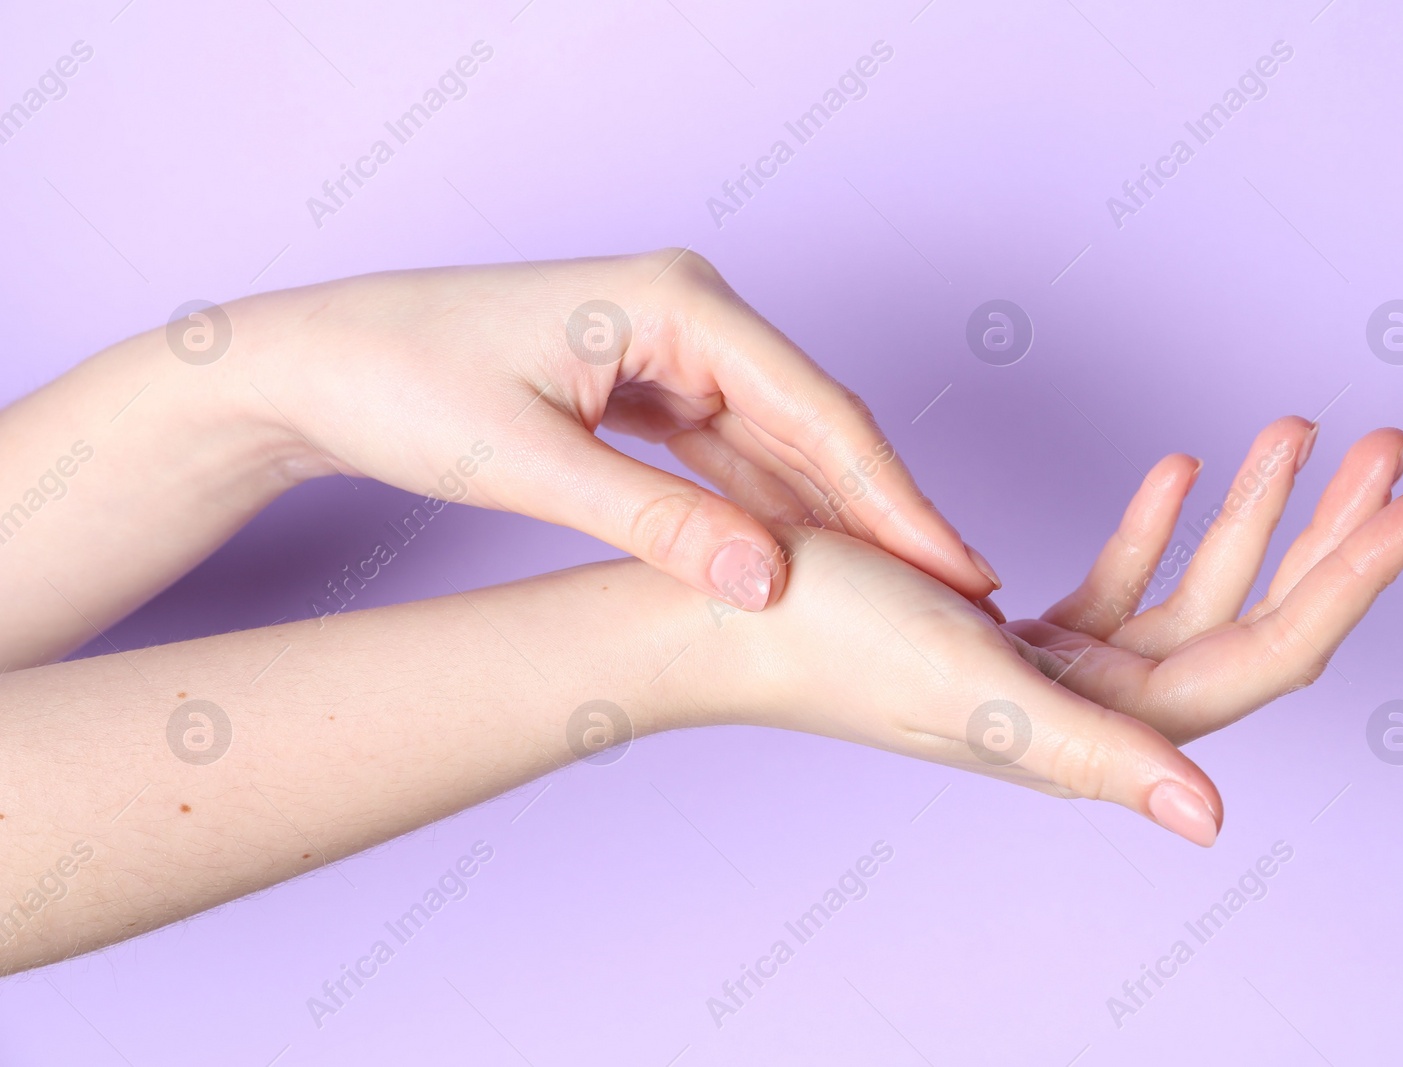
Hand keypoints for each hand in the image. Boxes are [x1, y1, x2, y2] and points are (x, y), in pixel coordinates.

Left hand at [232, 251, 996, 609]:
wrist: (316, 363)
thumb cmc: (403, 385)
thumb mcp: (533, 465)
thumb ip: (658, 526)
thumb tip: (767, 585)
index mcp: (678, 301)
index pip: (819, 409)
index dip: (893, 499)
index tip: (952, 568)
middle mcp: (690, 311)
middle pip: (816, 421)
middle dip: (884, 509)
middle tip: (957, 592)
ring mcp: (673, 346)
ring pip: (780, 442)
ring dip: (833, 515)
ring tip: (901, 589)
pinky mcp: (648, 382)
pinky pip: (731, 453)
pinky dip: (768, 507)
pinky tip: (806, 560)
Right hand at [708, 418, 1402, 845]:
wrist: (723, 614)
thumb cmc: (829, 643)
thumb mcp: (974, 689)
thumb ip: (1100, 753)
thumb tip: (1208, 820)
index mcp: (1102, 730)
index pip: (1272, 652)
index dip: (1358, 578)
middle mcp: (1095, 711)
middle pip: (1253, 621)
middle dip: (1329, 535)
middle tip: (1393, 448)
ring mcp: (1059, 673)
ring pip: (1194, 596)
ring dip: (1250, 518)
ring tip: (1292, 431)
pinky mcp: (1015, 635)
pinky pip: (1116, 586)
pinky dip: (1156, 530)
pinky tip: (1176, 475)